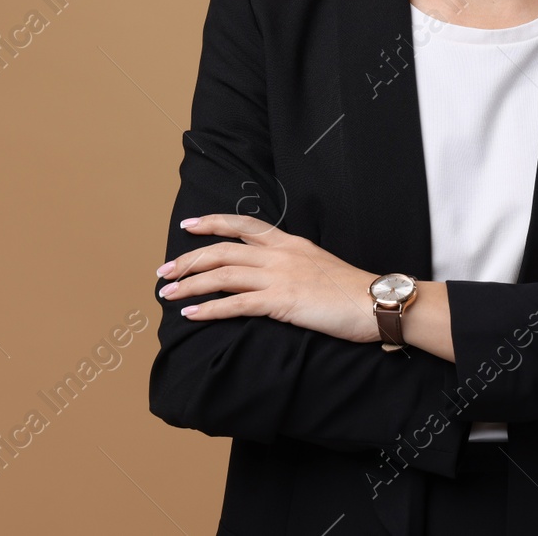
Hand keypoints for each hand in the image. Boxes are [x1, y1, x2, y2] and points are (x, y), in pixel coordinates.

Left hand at [157, 215, 379, 343]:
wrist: (374, 302)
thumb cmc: (350, 290)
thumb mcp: (318, 264)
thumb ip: (293, 263)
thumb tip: (273, 272)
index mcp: (289, 242)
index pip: (244, 224)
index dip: (213, 222)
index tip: (189, 226)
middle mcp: (279, 255)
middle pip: (222, 250)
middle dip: (188, 259)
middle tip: (164, 272)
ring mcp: (279, 277)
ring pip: (222, 275)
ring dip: (190, 284)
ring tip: (167, 295)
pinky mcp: (281, 302)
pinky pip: (236, 304)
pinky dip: (209, 309)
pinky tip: (191, 314)